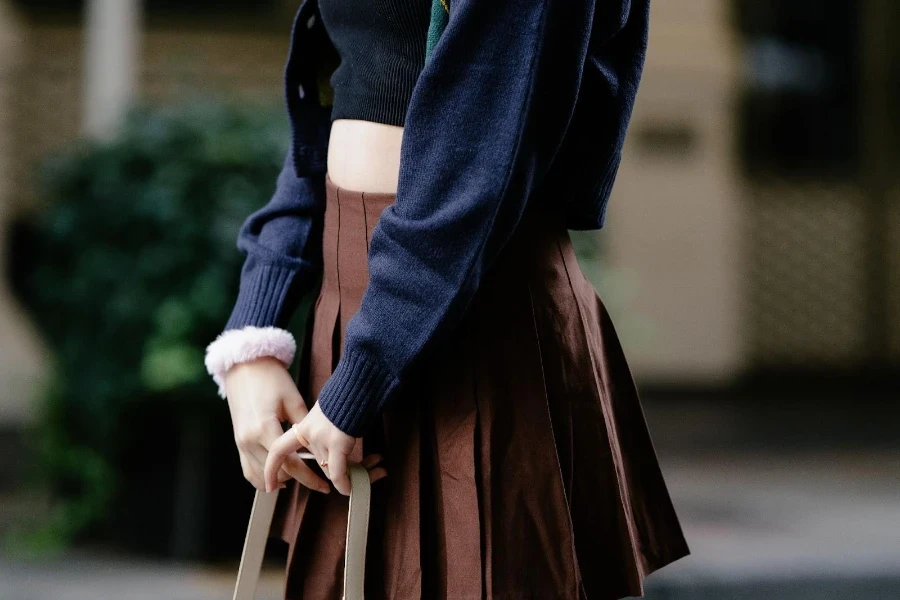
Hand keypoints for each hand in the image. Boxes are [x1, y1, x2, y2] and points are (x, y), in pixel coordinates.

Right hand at [224, 356, 330, 493]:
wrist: (245, 366)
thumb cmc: (271, 378)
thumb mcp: (293, 400)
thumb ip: (304, 428)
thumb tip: (319, 449)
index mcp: (264, 428)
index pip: (290, 464)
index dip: (309, 478)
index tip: (324, 485)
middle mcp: (249, 440)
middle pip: (276, 473)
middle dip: (298, 479)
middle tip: (317, 481)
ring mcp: (240, 443)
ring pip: (260, 476)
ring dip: (281, 480)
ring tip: (301, 477)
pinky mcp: (237, 442)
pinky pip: (248, 470)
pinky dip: (262, 478)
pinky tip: (278, 478)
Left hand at [264, 403, 386, 494]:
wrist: (356, 384)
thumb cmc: (344, 398)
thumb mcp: (326, 416)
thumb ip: (323, 437)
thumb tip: (328, 460)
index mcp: (303, 427)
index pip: (279, 450)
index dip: (272, 469)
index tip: (270, 486)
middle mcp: (309, 434)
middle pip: (320, 463)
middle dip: (333, 478)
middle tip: (342, 485)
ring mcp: (322, 438)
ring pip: (332, 469)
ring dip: (353, 475)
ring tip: (376, 471)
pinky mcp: (337, 442)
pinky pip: (337, 472)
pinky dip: (344, 483)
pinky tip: (351, 487)